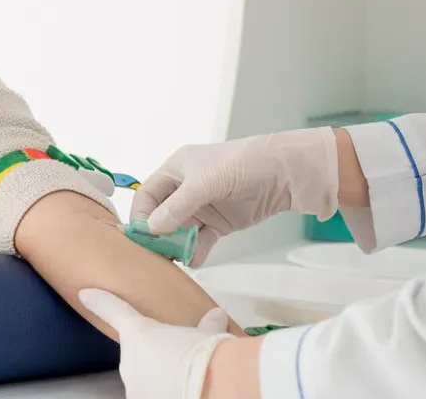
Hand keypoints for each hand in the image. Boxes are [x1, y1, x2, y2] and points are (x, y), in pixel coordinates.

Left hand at [79, 288, 231, 398]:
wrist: (209, 383)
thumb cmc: (203, 355)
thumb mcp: (207, 334)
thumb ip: (207, 325)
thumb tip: (216, 316)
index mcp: (139, 335)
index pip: (115, 313)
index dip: (101, 302)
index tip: (86, 295)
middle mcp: (130, 363)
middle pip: (137, 357)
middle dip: (156, 357)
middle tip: (180, 360)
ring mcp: (134, 389)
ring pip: (143, 382)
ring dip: (159, 380)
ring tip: (184, 380)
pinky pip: (150, 395)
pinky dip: (164, 393)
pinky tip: (182, 391)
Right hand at [132, 128, 339, 265]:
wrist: (284, 173)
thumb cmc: (241, 166)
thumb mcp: (205, 183)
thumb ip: (177, 207)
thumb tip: (151, 229)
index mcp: (176, 170)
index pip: (147, 195)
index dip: (142, 215)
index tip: (141, 237)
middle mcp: (185, 189)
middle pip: (161, 216)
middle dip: (158, 235)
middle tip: (156, 255)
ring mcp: (202, 207)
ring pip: (180, 231)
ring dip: (177, 246)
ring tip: (176, 260)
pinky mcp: (219, 223)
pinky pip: (200, 240)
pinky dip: (196, 251)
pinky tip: (195, 260)